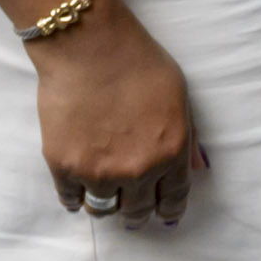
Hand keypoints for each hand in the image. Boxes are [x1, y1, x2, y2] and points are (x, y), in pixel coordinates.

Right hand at [31, 0, 199, 228]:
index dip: (168, 211)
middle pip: (137, 211)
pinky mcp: (64, 166)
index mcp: (170, 153)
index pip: (173, 199)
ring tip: (104, 198)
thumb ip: (187, 137)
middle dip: (137, 213)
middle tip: (132, 212)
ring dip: (106, 206)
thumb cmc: (137, 61)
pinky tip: (77, 192)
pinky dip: (74, 197)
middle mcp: (137, 170)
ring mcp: (98, 171)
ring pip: (102, 210)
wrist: (88, 45)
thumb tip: (196, 168)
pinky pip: (70, 199)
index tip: (163, 215)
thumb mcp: (178, 95)